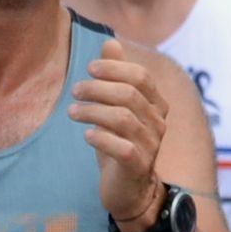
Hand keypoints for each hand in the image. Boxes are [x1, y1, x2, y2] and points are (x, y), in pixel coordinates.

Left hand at [69, 38, 175, 231]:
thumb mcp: (117, 108)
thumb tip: (110, 42)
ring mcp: (151, 146)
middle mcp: (158, 123)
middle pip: (129, 95)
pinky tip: (87, 135)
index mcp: (156, 105)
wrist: (130, 190)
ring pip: (122, 119)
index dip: (114, 68)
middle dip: (98, 89)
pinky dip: (101, 138)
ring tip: (72, 112)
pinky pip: (121, 148)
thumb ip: (116, 75)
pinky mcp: (137, 167)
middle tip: (75, 91)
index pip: (141, 77)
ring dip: (92, 111)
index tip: (89, 69)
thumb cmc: (121, 143)